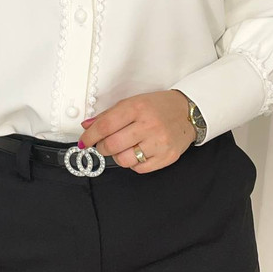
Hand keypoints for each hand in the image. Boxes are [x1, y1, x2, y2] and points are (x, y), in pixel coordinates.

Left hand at [78, 90, 196, 172]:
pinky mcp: (167, 157)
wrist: (188, 112)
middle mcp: (148, 125)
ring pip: (124, 160)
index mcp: (137, 107)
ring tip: (123, 147)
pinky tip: (137, 152)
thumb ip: (108, 115)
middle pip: (112, 145)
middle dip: (101, 147)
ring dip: (117, 156)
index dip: (89, 136)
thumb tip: (87, 126)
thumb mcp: (132, 103)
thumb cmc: (159, 106)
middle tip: (103, 144)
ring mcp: (159, 142)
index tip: (84, 141)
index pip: (105, 125)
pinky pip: (139, 168)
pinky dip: (133, 163)